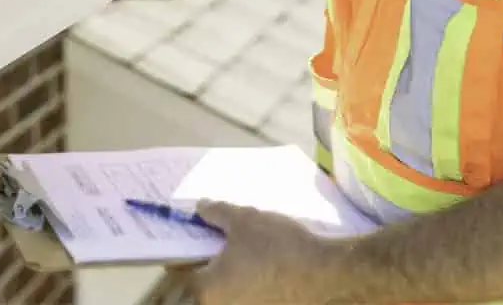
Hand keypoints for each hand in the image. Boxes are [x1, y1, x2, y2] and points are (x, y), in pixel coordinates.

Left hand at [192, 202, 338, 304]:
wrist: (323, 273)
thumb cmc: (275, 246)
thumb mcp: (241, 219)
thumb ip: (214, 213)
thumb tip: (199, 208)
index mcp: (207, 290)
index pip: (179, 272)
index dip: (180, 251)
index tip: (186, 235)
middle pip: (202, 283)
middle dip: (205, 260)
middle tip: (213, 237)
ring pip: (225, 289)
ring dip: (226, 270)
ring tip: (238, 246)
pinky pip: (244, 294)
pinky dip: (244, 279)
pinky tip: (256, 260)